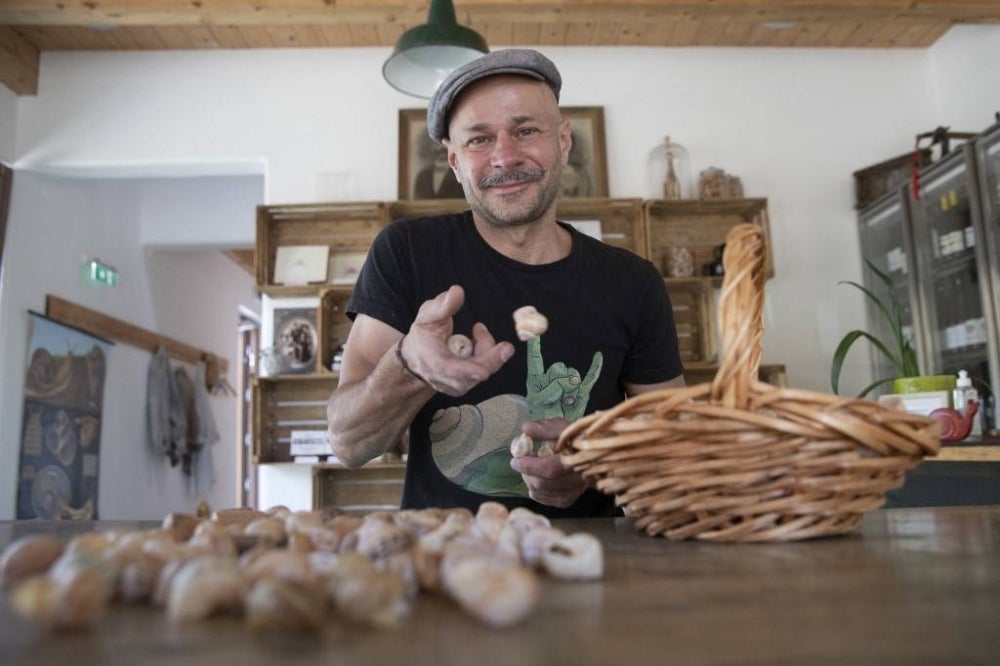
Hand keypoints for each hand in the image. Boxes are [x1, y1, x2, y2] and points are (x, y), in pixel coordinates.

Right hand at [400, 285, 514, 396]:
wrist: (417, 356)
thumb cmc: (423, 333)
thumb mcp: (427, 315)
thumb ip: (442, 305)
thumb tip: (457, 291)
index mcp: (430, 359)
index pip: (448, 369)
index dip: (467, 371)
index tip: (484, 372)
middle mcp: (442, 378)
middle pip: (471, 376)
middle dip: (490, 359)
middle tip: (506, 346)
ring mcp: (453, 386)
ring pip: (479, 372)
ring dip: (486, 350)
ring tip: (478, 330)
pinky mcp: (464, 386)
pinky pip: (482, 372)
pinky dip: (486, 356)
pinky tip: (477, 343)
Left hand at [510, 418, 587, 507]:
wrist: (592, 457)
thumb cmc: (574, 440)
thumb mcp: (562, 428)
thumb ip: (545, 428)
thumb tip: (526, 428)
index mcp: (578, 459)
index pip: (551, 468)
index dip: (530, 466)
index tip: (515, 460)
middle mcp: (578, 479)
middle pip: (543, 483)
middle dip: (527, 473)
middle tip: (521, 462)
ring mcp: (573, 492)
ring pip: (541, 492)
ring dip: (529, 480)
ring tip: (531, 468)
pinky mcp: (567, 500)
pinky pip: (543, 498)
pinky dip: (535, 488)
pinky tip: (538, 478)